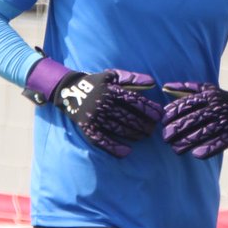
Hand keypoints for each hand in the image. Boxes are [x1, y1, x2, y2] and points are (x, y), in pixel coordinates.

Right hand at [24, 58, 161, 157]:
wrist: (68, 89)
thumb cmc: (95, 82)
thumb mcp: (111, 75)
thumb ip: (131, 77)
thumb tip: (152, 82)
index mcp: (111, 90)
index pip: (135, 101)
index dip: (149, 109)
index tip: (159, 115)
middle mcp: (104, 104)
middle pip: (128, 117)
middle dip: (144, 124)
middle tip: (153, 129)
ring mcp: (95, 117)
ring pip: (118, 129)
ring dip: (133, 134)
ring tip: (143, 136)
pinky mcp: (87, 128)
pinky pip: (101, 140)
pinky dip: (114, 148)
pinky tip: (126, 152)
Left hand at [161, 82, 227, 159]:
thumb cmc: (219, 99)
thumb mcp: (206, 89)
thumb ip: (185, 88)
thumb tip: (164, 87)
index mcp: (209, 96)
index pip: (188, 103)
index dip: (173, 112)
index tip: (163, 121)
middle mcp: (217, 108)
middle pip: (194, 119)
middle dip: (178, 128)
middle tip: (165, 137)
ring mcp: (225, 122)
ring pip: (205, 132)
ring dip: (188, 141)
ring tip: (175, 148)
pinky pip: (219, 143)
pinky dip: (208, 149)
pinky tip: (196, 154)